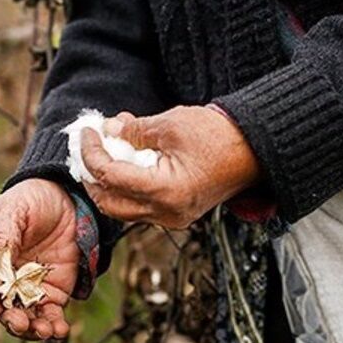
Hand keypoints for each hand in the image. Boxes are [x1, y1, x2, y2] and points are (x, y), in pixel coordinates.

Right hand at [0, 179, 77, 339]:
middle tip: (19, 323)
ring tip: (44, 330)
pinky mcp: (51, 293)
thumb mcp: (11, 211)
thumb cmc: (30, 199)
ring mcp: (26, 288)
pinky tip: (60, 329)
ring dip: (31, 329)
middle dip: (8, 318)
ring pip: (24, 317)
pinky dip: (54, 326)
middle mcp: (2, 278)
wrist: (67, 199)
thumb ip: (2, 237)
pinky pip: (50, 315)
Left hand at [81, 106, 260, 228]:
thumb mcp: (170, 125)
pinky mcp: (176, 212)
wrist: (256, 150)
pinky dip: (128, 182)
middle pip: (110, 202)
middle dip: (92, 174)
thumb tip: (108, 132)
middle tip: (89, 145)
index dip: (91, 153)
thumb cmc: (219, 136)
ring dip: (109, 179)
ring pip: (123, 206)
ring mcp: (172, 217)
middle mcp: (167, 213)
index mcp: (165, 192)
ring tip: (110, 145)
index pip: (110, 177)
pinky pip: (141, 204)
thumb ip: (134, 132)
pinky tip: (129, 155)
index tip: (87, 131)